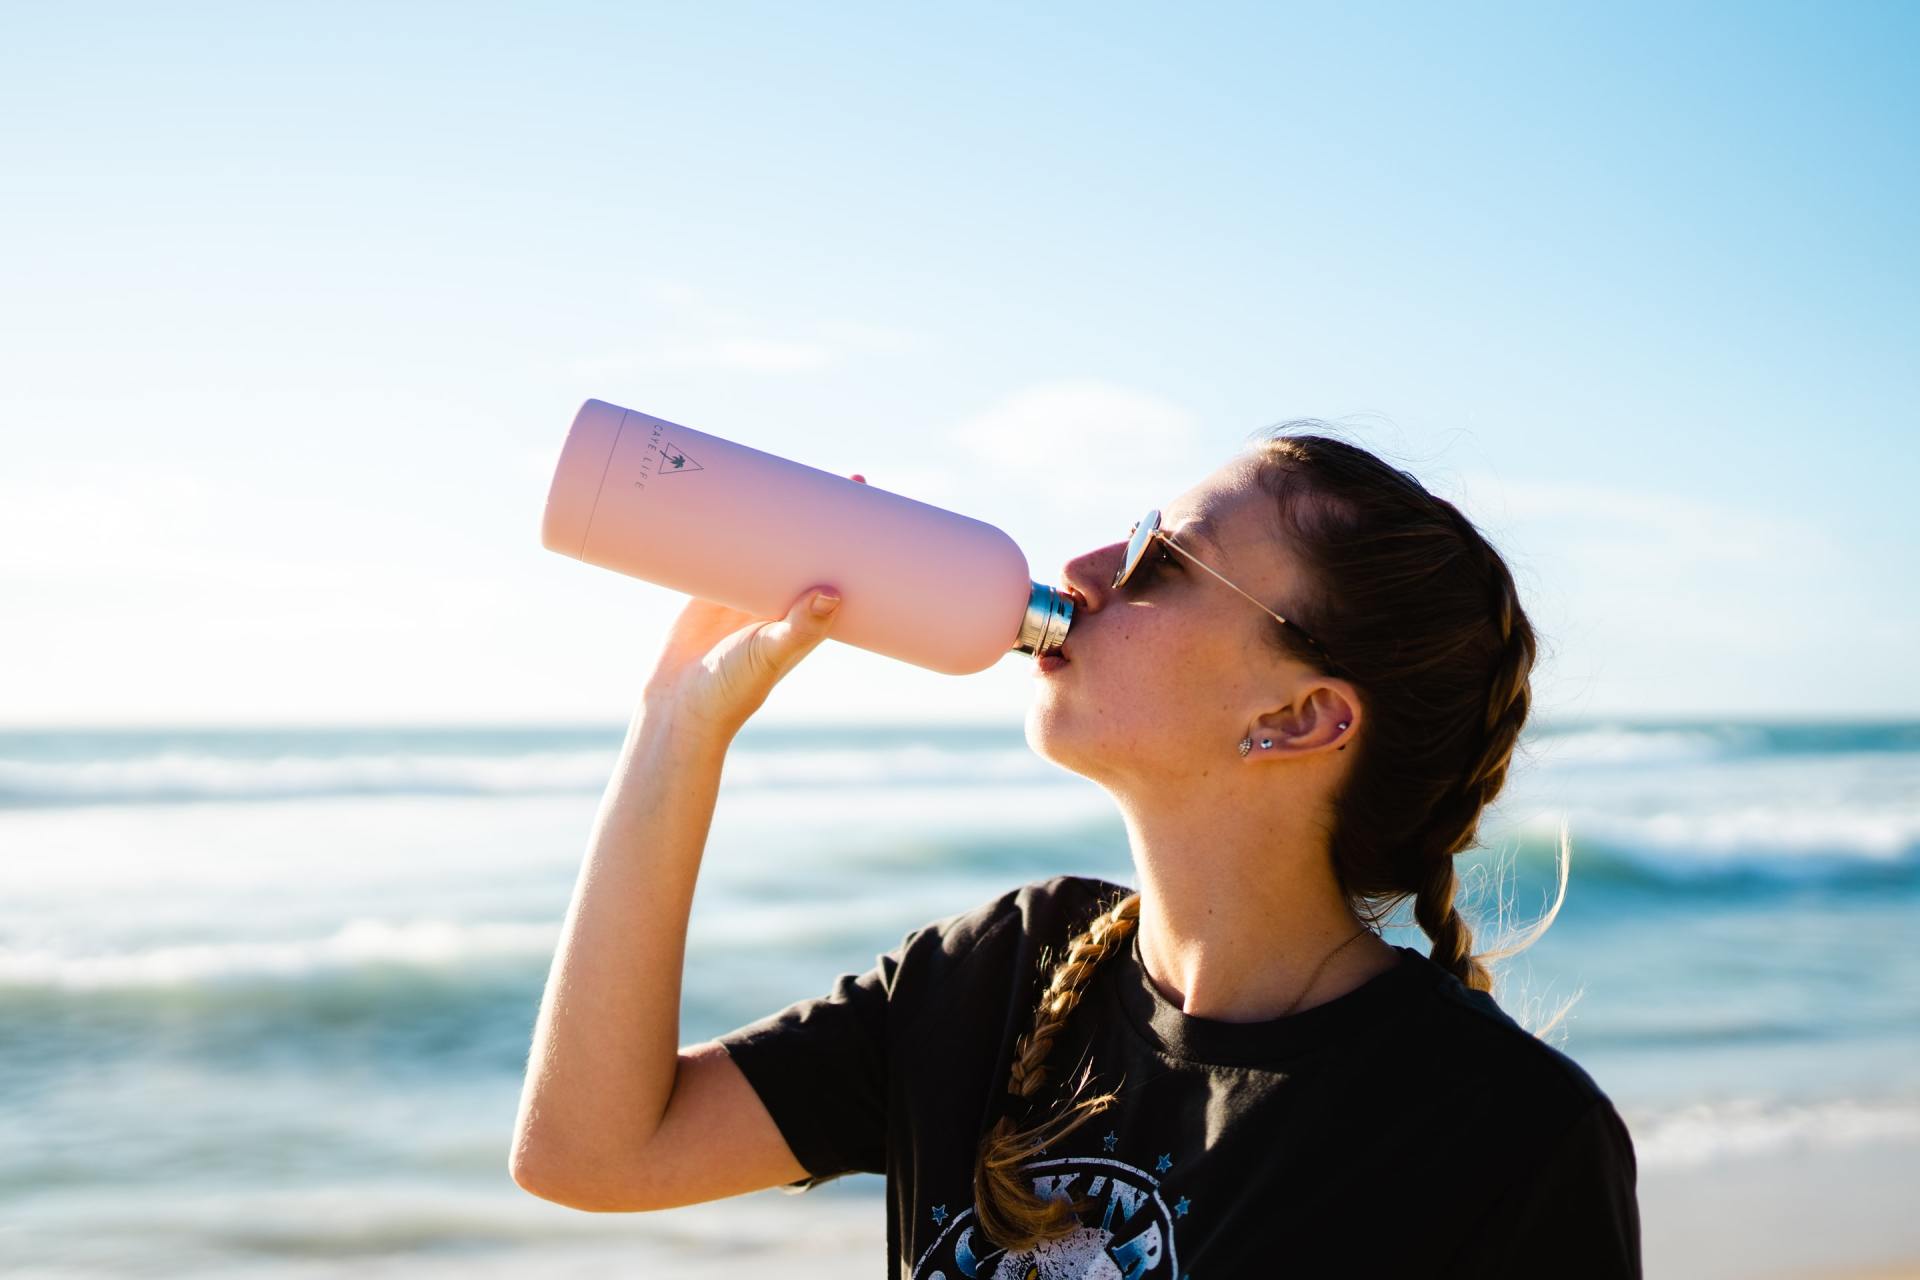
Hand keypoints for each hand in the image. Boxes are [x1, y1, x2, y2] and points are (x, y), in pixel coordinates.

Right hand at [640, 474, 867, 741]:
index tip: (878, 515)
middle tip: (848, 479)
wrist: (679, 705)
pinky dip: (732, 522)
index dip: (859, 544)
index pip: (843, 571)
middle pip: (811, 547)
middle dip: (826, 515)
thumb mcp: (770, 656)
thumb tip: (833, 595)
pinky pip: (725, 544)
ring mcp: (744, 589)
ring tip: (796, 474)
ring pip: (770, 541)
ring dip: (782, 512)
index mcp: (806, 617)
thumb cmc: (733, 690)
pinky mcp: (709, 583)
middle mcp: (780, 600)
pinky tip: (737, 492)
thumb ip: (799, 629)